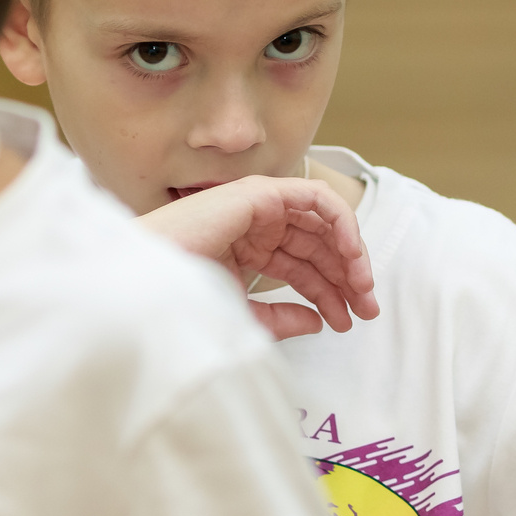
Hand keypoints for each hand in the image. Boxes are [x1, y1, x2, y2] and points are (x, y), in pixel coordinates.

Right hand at [136, 176, 377, 340]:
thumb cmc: (181, 298)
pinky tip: (352, 255)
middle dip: (346, 278)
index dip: (329, 294)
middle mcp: (256, 224)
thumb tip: (318, 322)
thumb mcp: (243, 314)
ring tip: (362, 289)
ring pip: (322, 225)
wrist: (149, 281)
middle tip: (365, 310)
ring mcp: (259, 206)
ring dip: (349, 254)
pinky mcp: (262, 194)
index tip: (347, 322)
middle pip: (317, 248)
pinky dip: (341, 222)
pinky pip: (316, 199)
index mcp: (247, 249)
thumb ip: (281, 318)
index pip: (301, 268)